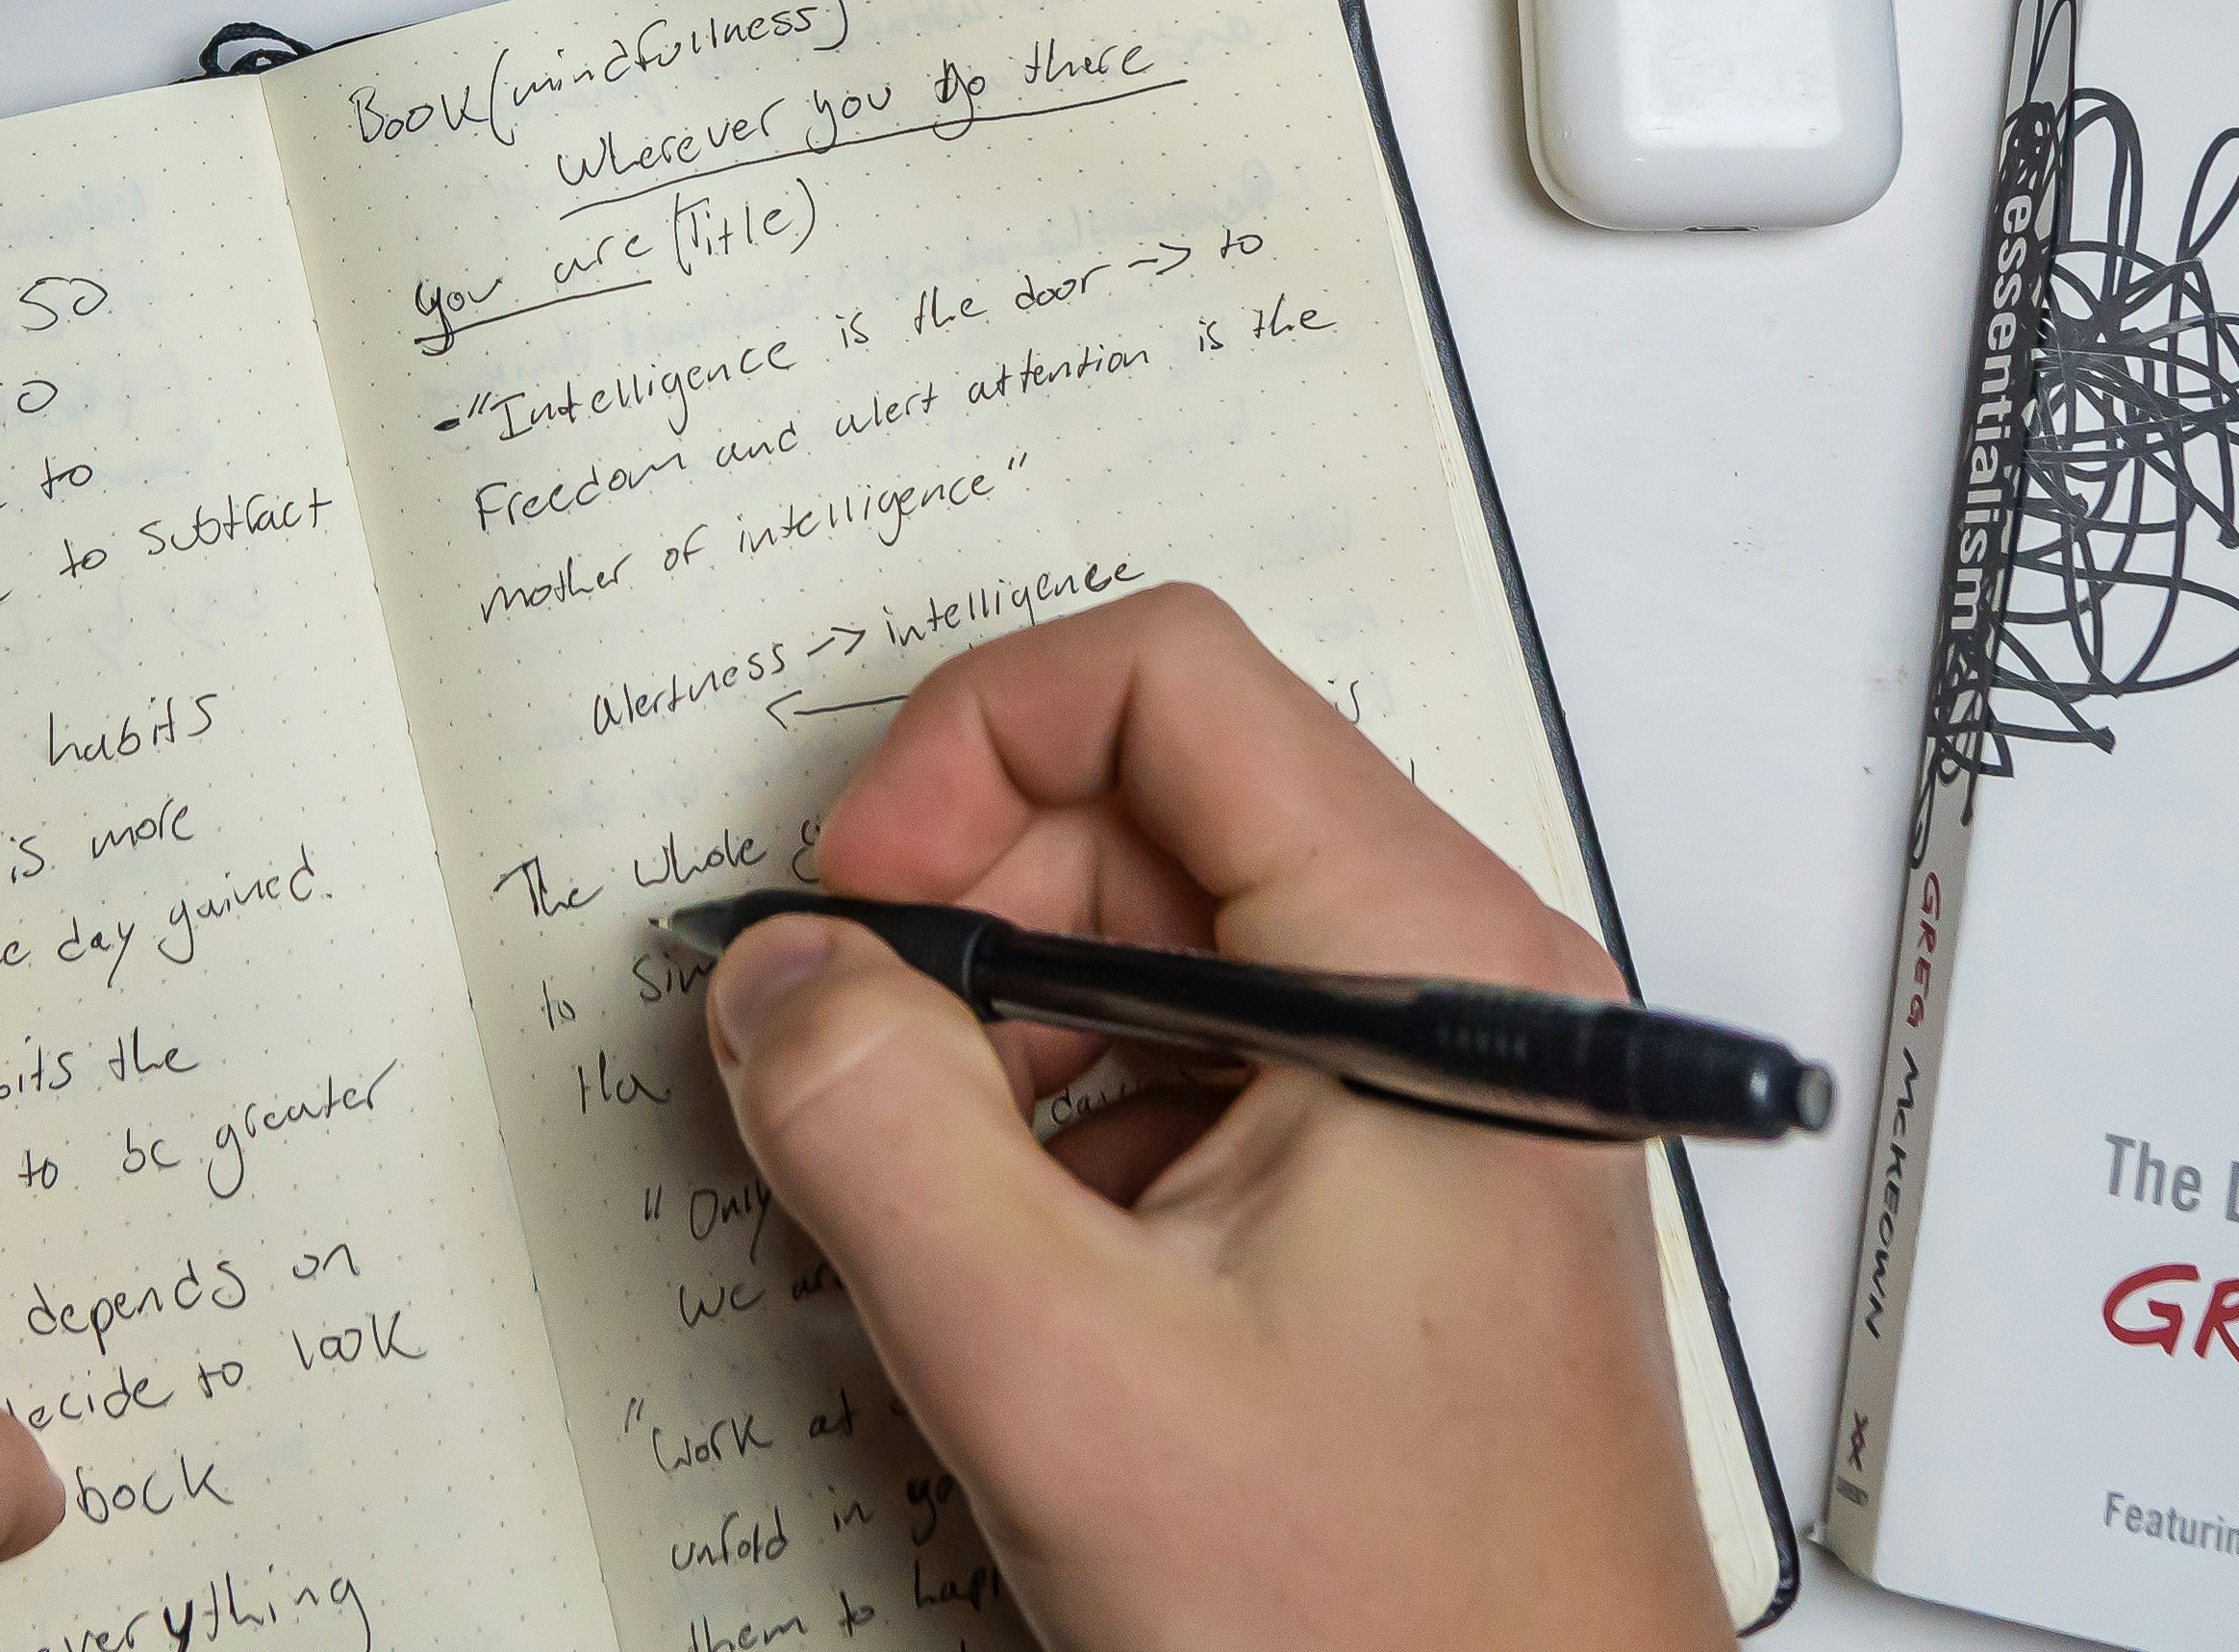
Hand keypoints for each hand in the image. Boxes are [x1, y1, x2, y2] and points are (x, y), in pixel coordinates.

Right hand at [703, 585, 1727, 1651]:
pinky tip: (1032, 1272)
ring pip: (1157, 937)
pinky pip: (1195, 1059)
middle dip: (964, 915)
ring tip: (941, 1202)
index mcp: (1429, 962)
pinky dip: (1070, 1128)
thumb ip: (882, 1139)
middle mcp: (1458, 986)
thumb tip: (780, 979)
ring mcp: (1436, 1083)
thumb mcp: (1069, 1375)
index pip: (1164, 680)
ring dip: (1006, 1039)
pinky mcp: (1400, 1178)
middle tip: (851, 1068)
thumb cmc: (1400, 1624)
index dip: (966, 755)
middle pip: (1146, 801)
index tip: (862, 904)